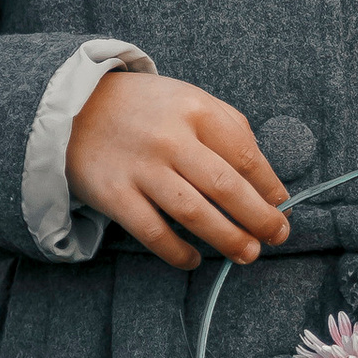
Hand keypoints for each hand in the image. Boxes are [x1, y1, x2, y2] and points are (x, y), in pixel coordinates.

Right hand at [65, 70, 293, 272]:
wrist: (74, 106)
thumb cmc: (145, 108)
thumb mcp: (189, 99)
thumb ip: (229, 127)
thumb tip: (264, 178)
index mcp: (195, 109)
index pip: (245, 155)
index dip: (270, 186)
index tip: (283, 205)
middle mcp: (170, 138)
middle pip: (226, 187)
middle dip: (259, 218)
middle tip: (277, 236)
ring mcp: (141, 168)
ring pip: (194, 213)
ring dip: (228, 239)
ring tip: (248, 253)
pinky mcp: (114, 194)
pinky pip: (153, 232)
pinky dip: (177, 252)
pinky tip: (194, 259)